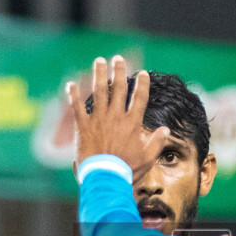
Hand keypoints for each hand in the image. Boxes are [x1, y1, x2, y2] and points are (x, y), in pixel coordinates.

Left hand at [67, 56, 168, 179]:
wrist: (105, 177)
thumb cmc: (127, 170)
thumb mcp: (148, 158)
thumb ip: (157, 142)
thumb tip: (166, 130)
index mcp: (132, 123)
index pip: (140, 98)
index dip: (142, 84)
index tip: (142, 73)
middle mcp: (116, 116)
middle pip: (119, 88)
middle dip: (119, 71)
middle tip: (118, 58)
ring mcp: (98, 119)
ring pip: (99, 91)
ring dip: (99, 74)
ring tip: (99, 61)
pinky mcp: (83, 126)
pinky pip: (77, 107)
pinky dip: (73, 95)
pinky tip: (70, 84)